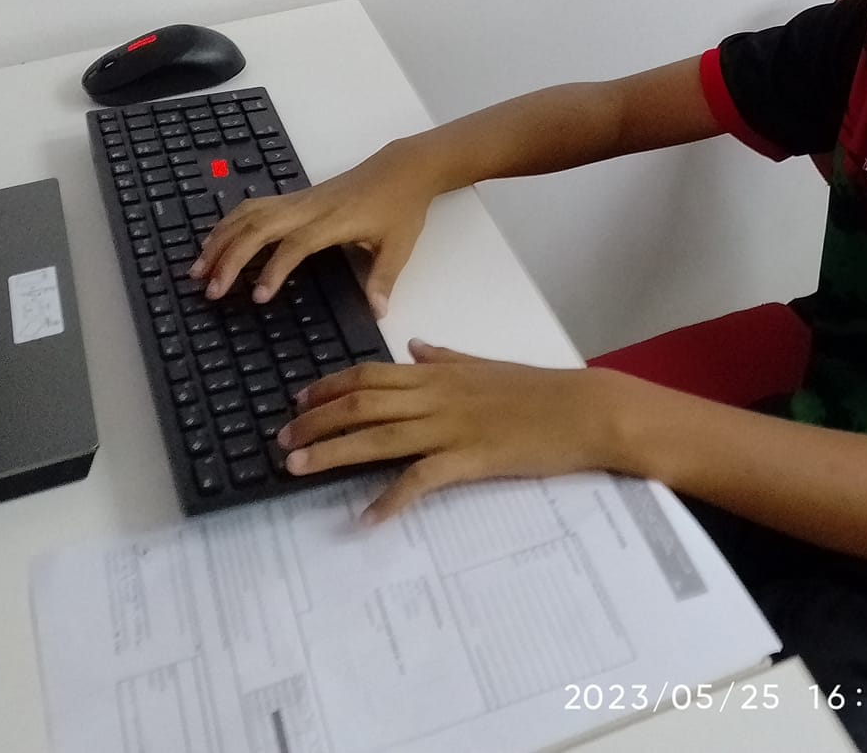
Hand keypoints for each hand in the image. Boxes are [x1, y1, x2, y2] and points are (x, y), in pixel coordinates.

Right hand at [190, 143, 439, 312]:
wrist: (403, 168)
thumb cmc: (401, 207)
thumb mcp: (400, 245)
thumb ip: (384, 279)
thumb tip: (377, 313)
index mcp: (334, 221)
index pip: (296, 245)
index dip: (275, 270)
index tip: (259, 297)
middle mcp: (310, 207)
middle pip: (259, 227)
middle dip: (230, 257)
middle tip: (210, 289)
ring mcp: (299, 199)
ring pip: (249, 214)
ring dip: (220, 239)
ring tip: (198, 269)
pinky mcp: (296, 197)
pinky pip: (254, 208)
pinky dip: (229, 224)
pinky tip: (215, 243)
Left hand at [277, 342, 632, 522]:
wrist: (584, 409)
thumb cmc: (540, 389)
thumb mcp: (487, 365)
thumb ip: (447, 357)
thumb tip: (416, 348)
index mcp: (439, 373)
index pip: (369, 375)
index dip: (328, 387)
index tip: (298, 401)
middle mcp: (436, 397)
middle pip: (361, 404)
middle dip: (315, 421)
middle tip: (282, 440)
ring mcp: (451, 428)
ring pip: (378, 437)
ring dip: (332, 453)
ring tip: (297, 468)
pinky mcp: (470, 459)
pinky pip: (421, 479)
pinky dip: (391, 499)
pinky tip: (367, 518)